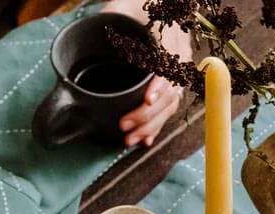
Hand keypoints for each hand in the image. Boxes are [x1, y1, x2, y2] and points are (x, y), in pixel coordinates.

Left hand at [106, 0, 190, 146]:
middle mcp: (178, 57)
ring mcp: (177, 72)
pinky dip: (156, 125)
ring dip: (150, 126)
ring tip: (130, 139)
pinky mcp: (172, 83)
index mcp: (170, 36)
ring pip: (169, 106)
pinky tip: (146, 139)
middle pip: (169, 93)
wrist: (158, 5)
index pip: (169, 65)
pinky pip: (168, 108)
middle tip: (125, 126)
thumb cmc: (137, 4)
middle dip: (147, 115)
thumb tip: (95, 35)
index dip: (159, 85)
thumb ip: (113, 19)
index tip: (146, 100)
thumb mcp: (123, 7)